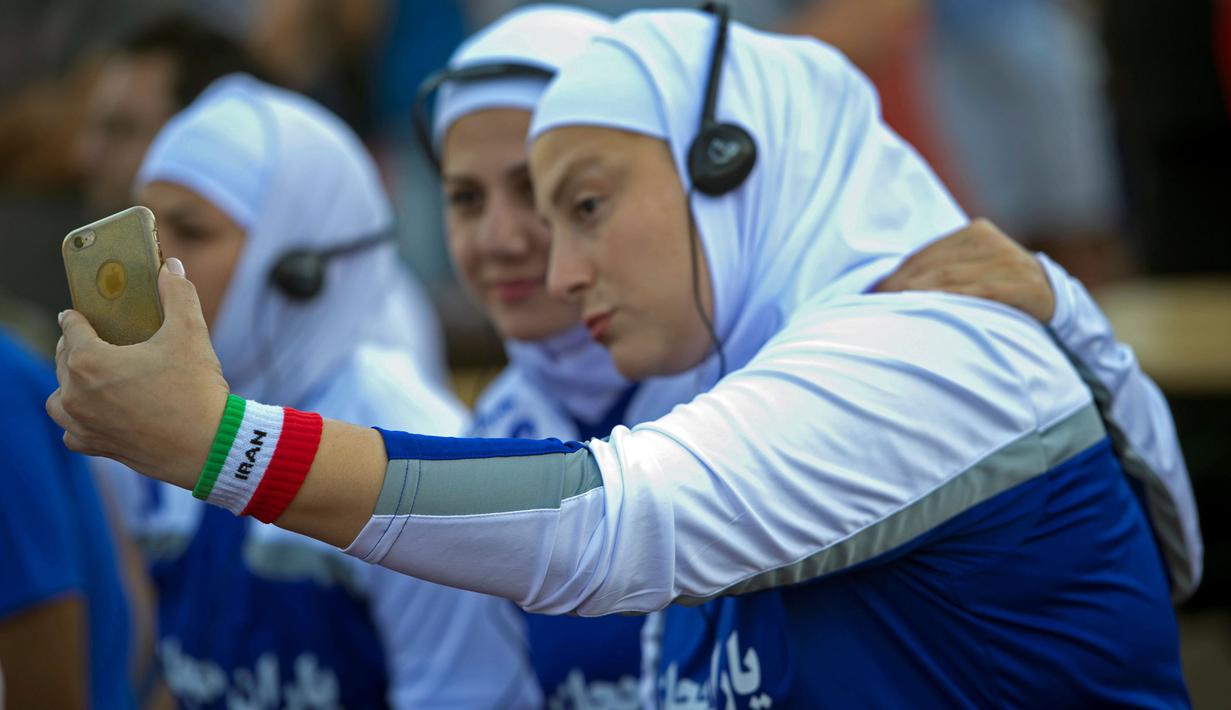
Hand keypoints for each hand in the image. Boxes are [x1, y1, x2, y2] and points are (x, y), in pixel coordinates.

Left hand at [46, 258, 228, 489]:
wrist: (210, 446)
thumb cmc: (197, 389)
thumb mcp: (190, 333)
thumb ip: (177, 294)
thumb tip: (172, 266)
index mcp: (90, 361)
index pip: (71, 328)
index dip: (77, 317)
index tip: (81, 314)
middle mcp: (76, 394)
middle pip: (62, 361)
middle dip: (74, 348)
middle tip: (93, 340)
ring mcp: (83, 423)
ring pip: (60, 398)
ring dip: (69, 385)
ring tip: (89, 378)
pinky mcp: (97, 447)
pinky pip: (72, 432)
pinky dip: (79, 422)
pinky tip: (97, 414)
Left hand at [875, 218, 1055, 322]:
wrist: (1053, 295)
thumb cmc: (999, 284)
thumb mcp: (971, 268)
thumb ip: (940, 269)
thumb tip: (885, 287)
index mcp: (974, 231)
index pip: (925, 255)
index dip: (896, 275)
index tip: (870, 294)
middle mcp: (990, 240)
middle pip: (935, 266)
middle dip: (901, 287)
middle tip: (874, 306)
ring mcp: (1010, 260)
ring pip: (953, 279)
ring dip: (920, 296)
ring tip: (894, 312)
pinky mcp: (1024, 284)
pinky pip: (981, 293)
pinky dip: (954, 301)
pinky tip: (933, 311)